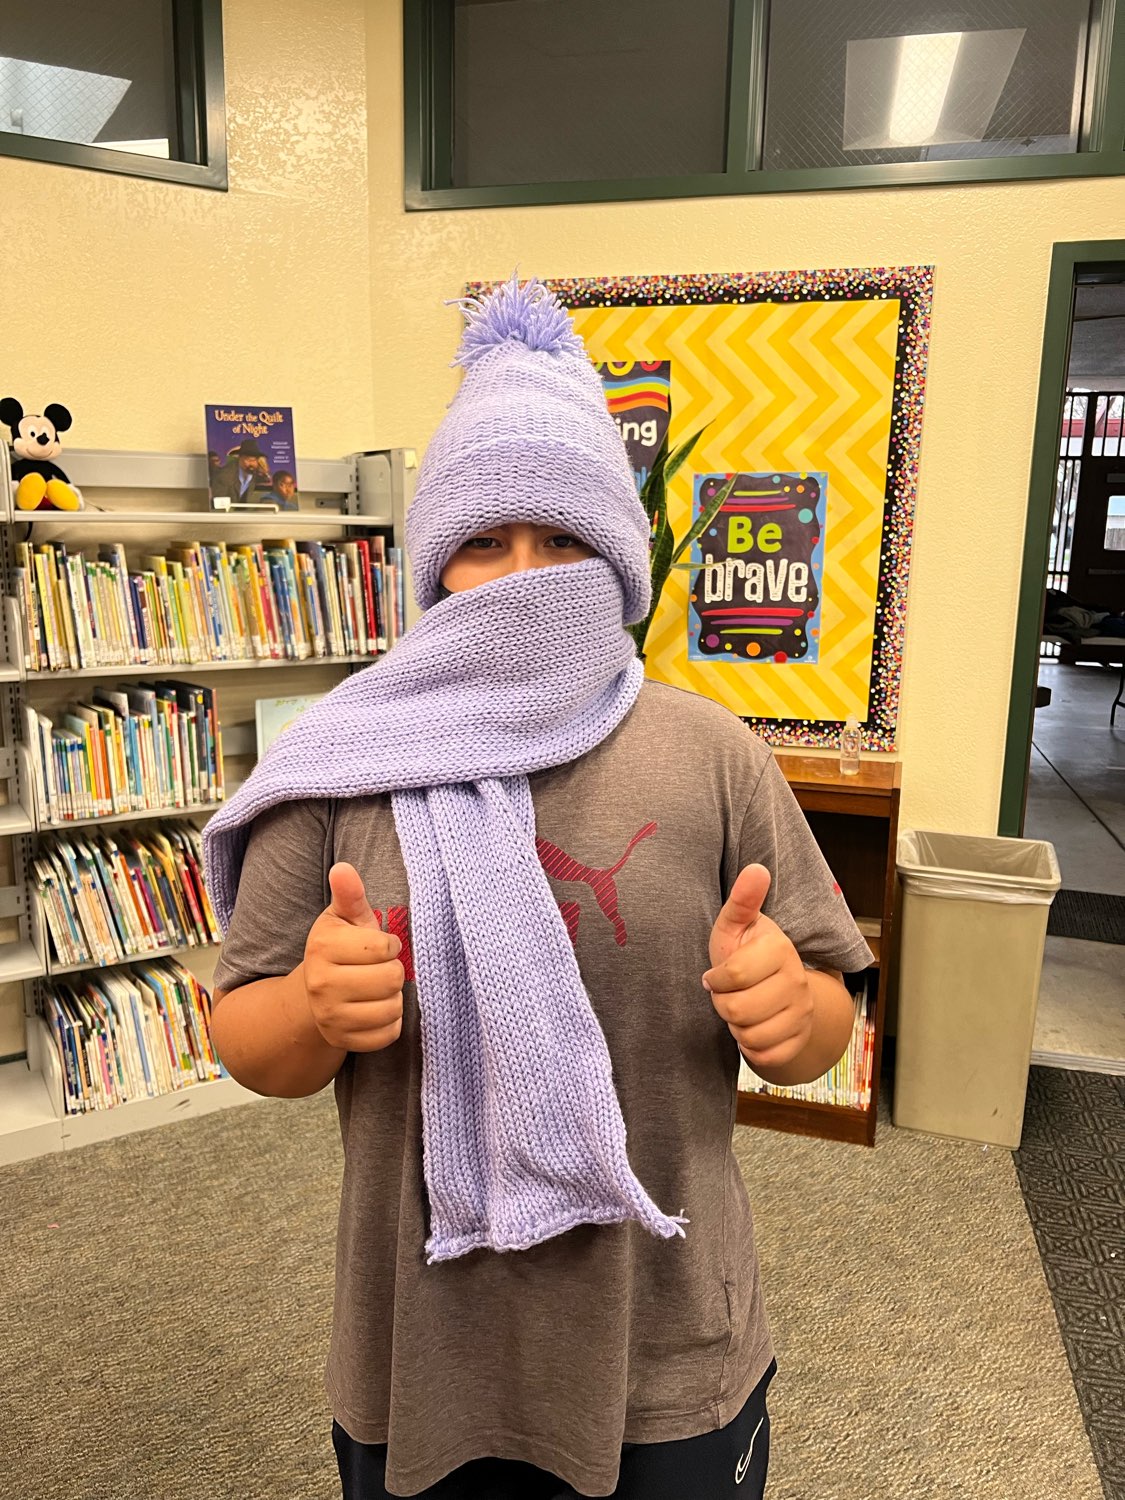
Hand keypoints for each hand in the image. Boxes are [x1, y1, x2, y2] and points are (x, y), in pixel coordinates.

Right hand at [302, 863, 403, 1051]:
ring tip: (378, 989)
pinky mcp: (342, 1042)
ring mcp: (329, 1017)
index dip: (390, 944)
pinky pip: (388, 1035)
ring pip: (391, 1008)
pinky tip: (376, 1010)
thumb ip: (349, 894)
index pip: (384, 947)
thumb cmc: (340, 948)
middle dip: (393, 971)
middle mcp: (321, 984)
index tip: (380, 945)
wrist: (315, 993)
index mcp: (322, 947)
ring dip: (393, 998)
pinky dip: (390, 1023)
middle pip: (390, 979)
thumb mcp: (344, 918)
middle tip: (379, 968)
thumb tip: (343, 868)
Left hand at [704, 864, 813, 1070]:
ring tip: (741, 1007)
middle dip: (722, 1004)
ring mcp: (802, 1013)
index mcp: (780, 950)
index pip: (732, 977)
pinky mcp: (800, 1039)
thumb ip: (742, 899)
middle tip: (729, 993)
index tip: (716, 974)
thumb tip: (756, 869)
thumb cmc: (746, 951)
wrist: (776, 985)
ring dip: (735, 1026)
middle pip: (736, 1010)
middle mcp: (797, 981)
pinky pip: (764, 1055)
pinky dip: (750, 1046)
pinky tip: (753, 1027)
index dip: (714, 979)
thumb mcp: (736, 924)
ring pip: (749, 1035)